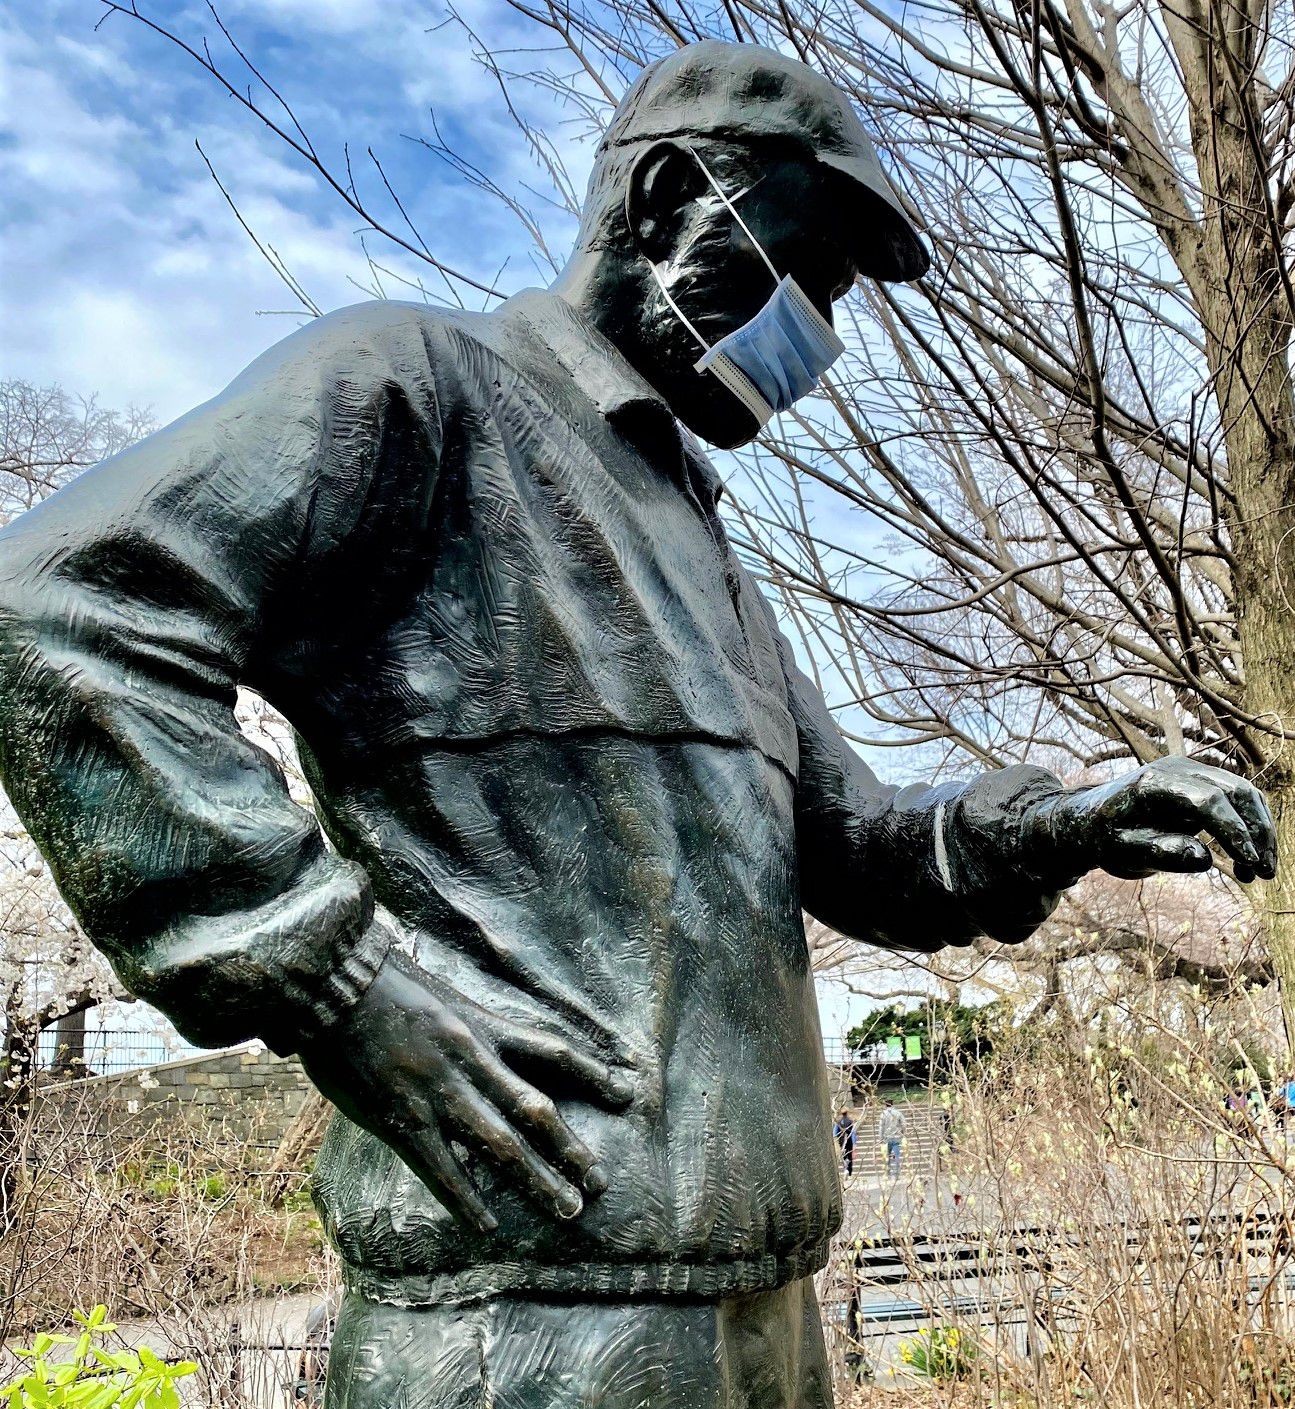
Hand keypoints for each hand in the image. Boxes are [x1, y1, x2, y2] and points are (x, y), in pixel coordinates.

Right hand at [297, 950, 633, 1232]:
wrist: (334, 986)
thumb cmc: (384, 985)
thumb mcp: (444, 995)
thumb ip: (470, 1026)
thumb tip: (491, 1049)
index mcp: (484, 1027)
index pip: (553, 1051)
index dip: (592, 1073)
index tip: (626, 1092)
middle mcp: (472, 1061)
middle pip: (536, 1110)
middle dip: (570, 1149)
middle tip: (599, 1183)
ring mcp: (439, 1094)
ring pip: (500, 1145)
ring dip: (536, 1181)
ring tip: (566, 1210)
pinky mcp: (403, 1120)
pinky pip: (443, 1169)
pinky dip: (466, 1201)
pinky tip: (487, 1226)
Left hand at [1024, 756, 1276, 883]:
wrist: (1090, 820)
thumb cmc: (1102, 837)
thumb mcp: (1120, 851)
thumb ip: (1158, 853)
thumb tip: (1204, 858)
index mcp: (1153, 782)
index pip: (1207, 799)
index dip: (1233, 830)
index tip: (1249, 863)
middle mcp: (1178, 769)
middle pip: (1234, 792)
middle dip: (1256, 833)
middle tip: (1263, 875)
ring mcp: (1192, 772)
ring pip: (1244, 794)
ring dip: (1260, 832)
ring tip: (1258, 874)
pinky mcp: (1202, 784)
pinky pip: (1238, 800)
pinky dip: (1251, 827)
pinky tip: (1247, 861)